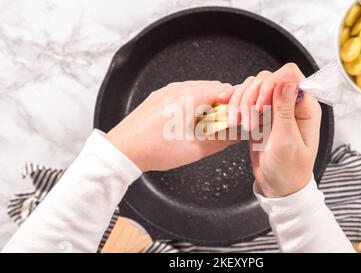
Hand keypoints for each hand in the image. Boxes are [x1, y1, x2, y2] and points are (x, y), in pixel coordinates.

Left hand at [105, 81, 236, 170]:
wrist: (123, 150)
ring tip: (205, 125)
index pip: (224, 90)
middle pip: (212, 87)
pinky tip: (188, 121)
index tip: (236, 117)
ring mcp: (166, 90)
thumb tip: (236, 135)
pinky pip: (182, 93)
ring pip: (197, 89)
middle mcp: (178, 88)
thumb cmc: (155, 150)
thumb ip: (221, 140)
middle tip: (223, 123)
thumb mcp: (194, 150)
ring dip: (207, 103)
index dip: (234, 104)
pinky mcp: (158, 96)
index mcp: (190, 97)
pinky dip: (192, 103)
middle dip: (222, 103)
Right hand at [219, 63, 321, 196]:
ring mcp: (274, 108)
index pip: (290, 75)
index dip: (272, 84)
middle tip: (249, 120)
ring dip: (242, 102)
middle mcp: (291, 103)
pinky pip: (245, 99)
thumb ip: (286, 110)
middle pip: (268, 78)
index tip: (262, 104)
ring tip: (240, 123)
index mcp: (305, 107)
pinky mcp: (260, 114)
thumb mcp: (287, 142)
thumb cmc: (289, 170)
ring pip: (254, 86)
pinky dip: (235, 105)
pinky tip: (231, 116)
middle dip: (253, 95)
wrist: (278, 186)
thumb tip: (287, 81)